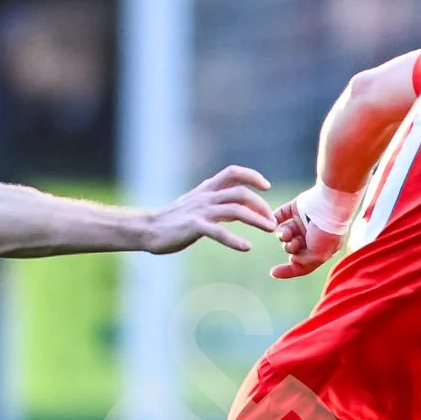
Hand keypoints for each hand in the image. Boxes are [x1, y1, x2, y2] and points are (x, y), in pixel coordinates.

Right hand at [144, 165, 274, 254]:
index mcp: (207, 188)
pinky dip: (235, 240)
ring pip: (236, 210)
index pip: (233, 172)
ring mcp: (200, 210)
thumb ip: (218, 201)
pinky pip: (219, 232)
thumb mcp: (198, 203)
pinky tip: (246, 247)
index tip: (266, 186)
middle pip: (241, 193)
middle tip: (271, 221)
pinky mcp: (194, 226)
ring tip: (270, 230)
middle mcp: (206, 196)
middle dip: (261, 205)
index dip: (252, 175)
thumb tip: (239, 204)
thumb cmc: (175, 219)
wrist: (149, 229)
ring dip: (256, 220)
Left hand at [269, 188, 351, 278]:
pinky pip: (280, 215)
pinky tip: (274, 221)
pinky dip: (274, 219)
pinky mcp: (296, 208)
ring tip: (287, 232)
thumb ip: (304, 262)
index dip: (288, 270)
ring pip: (285, 234)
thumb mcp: (318, 256)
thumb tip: (292, 258)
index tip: (273, 272)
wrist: (330, 204)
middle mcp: (312, 236)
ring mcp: (304, 222)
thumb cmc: (327, 232)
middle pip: (293, 249)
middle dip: (290, 248)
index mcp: (322, 249)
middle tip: (294, 243)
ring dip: (283, 235)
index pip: (303, 264)